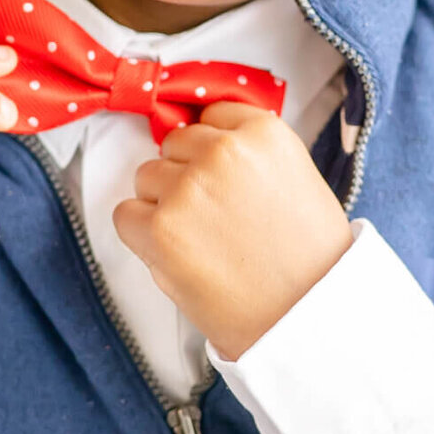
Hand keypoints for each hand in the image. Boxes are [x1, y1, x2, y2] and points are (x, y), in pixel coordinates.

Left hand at [113, 102, 352, 359]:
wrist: (306, 319)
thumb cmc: (309, 257)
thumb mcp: (297, 180)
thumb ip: (251, 154)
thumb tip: (197, 144)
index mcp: (265, 133)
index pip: (213, 115)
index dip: (214, 151)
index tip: (224, 178)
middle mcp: (224, 150)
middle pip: (175, 144)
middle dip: (187, 176)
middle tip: (217, 218)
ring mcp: (188, 188)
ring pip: (146, 176)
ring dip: (163, 204)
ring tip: (203, 240)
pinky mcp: (159, 229)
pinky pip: (125, 215)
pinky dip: (142, 235)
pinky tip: (177, 254)